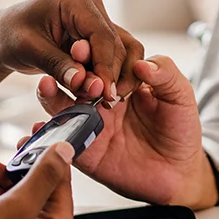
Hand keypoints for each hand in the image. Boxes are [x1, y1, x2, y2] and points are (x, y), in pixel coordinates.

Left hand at [0, 0, 144, 99]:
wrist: (3, 34)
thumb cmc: (11, 35)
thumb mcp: (29, 50)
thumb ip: (58, 66)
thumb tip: (88, 85)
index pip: (102, 35)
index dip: (105, 67)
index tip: (104, 93)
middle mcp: (91, 5)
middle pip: (115, 45)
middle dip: (108, 76)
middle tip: (99, 103)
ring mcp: (97, 18)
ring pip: (120, 52)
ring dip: (112, 78)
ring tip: (99, 101)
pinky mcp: (97, 34)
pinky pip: (113, 56)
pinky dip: (107, 76)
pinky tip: (96, 93)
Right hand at [0, 55, 217, 209]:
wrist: (179, 173)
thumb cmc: (181, 130)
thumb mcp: (181, 96)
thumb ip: (166, 75)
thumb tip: (143, 64)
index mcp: (121, 80)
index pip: (102, 61)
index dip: (94, 52)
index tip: (85, 44)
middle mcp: (101, 99)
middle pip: (78, 79)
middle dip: (71, 70)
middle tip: (67, 64)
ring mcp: (91, 124)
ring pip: (63, 106)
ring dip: (52, 95)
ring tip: (45, 84)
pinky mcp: (85, 152)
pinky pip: (62, 142)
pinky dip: (46, 135)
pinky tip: (37, 128)